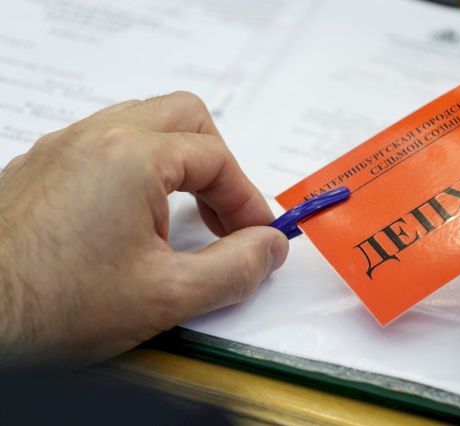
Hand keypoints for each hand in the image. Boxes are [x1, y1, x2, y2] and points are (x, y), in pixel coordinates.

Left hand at [0, 92, 288, 367]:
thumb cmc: (52, 306)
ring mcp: (63, 148)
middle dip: (217, 163)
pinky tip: (135, 214)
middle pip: (184, 118)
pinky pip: (106, 143)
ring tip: (185, 214)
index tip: (258, 236)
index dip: (248, 200)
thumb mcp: (166, 296)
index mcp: (131, 157)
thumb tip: (269, 248)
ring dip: (178, 162)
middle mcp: (95, 137)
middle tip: (226, 212)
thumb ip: (235, 269)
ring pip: (144, 123)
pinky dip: (139, 168)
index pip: (217, 160)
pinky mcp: (41, 167)